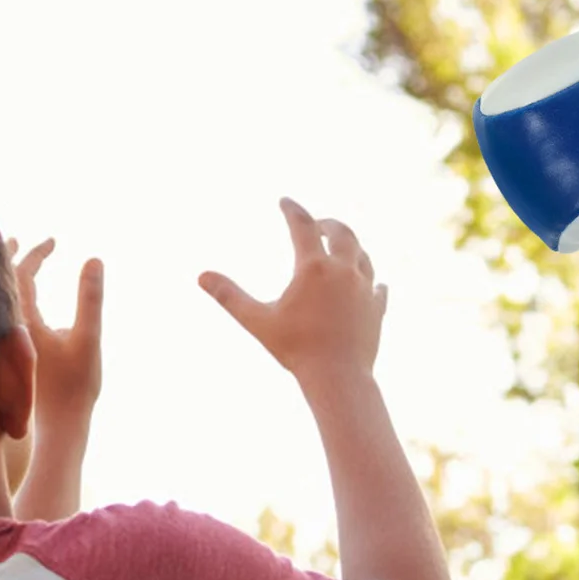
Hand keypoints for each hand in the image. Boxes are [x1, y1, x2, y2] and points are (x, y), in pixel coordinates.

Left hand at [9, 237, 103, 426]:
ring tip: (12, 265)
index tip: (54, 242)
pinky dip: (7, 301)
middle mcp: (6, 330)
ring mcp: (5, 345)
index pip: (20, 273)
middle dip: (8, 258)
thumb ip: (90, 299)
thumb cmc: (76, 387)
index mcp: (22, 322)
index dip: (36, 253)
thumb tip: (93, 259)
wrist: (59, 427)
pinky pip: (2, 318)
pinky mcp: (8, 358)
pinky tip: (17, 304)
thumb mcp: (89, 339)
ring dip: (6, 280)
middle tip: (16, 239)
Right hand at [198, 199, 386, 384]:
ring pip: (362, 257)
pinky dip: (371, 281)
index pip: (302, 225)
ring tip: (342, 249)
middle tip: (319, 224)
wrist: (338, 378)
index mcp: (313, 268)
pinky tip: (371, 284)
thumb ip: (230, 297)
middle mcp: (343, 272)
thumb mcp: (258, 322)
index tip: (285, 201)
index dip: (292, 210)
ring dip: (351, 248)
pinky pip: (377, 288)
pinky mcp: (377, 310)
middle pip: (342, 233)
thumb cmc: (296, 351)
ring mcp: (365, 290)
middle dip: (328, 224)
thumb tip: (201, 276)